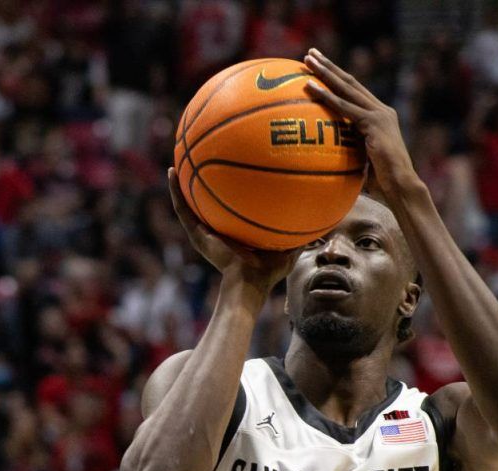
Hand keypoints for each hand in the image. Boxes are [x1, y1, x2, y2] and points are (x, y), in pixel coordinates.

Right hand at [167, 167, 295, 292]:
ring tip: (175, 161)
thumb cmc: (268, 272)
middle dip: (201, 183)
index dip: (226, 192)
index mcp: (233, 233)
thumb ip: (302, 231)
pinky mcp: (196, 235)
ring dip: (179, 184)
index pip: (227, 209)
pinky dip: (174, 191)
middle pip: (205, 203)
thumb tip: (327, 219)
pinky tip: (171, 172)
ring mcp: (203, 233)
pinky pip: (182, 210)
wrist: (248, 284)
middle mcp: (215, 231)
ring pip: (187, 204)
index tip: (227, 172)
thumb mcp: (289, 247)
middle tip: (198, 160)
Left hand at [302, 49, 418, 198]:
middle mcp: (381, 110)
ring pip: (346, 87)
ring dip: (325, 72)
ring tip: (307, 59)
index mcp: (379, 117)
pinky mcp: (374, 122)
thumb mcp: (362, 162)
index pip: (355, 92)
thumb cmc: (381, 184)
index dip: (337, 78)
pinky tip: (308, 86)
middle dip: (329, 66)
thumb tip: (326, 160)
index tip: (320, 67)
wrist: (400, 187)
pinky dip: (325, 95)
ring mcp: (379, 114)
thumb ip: (349, 153)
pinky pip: (343, 106)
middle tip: (311, 53)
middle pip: (350, 82)